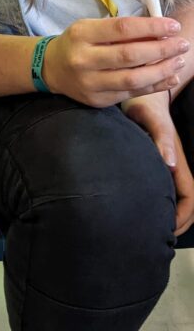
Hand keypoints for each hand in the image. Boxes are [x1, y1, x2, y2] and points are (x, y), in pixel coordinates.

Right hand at [43, 15, 188, 107]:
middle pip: (130, 55)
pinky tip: (169, 77)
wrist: (51, 68)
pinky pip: (131, 94)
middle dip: (161, 49)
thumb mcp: (90, 27)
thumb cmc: (77, 42)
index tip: (174, 25)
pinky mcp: (98, 100)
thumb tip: (158, 31)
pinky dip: (154, 86)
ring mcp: (90, 83)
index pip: (122, 29)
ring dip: (162, 70)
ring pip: (133, 79)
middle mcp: (84, 59)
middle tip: (182, 44)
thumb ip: (120, 30)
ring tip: (179, 60)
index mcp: (82, 34)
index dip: (151, 27)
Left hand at [123, 91, 193, 235]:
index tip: (167, 229)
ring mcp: (167, 165)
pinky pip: (165, 187)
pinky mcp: (156, 162)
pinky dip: (161, 202)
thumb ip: (161, 139)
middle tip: (159, 237)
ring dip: (171, 213)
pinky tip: (144, 207)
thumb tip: (170, 165)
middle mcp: (175, 166)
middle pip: (186, 201)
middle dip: (178, 222)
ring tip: (152, 228)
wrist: (141, 93)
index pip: (190, 196)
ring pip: (177, 196)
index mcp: (177, 161)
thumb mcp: (152, 120)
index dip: (183, 216)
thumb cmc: (145, 105)